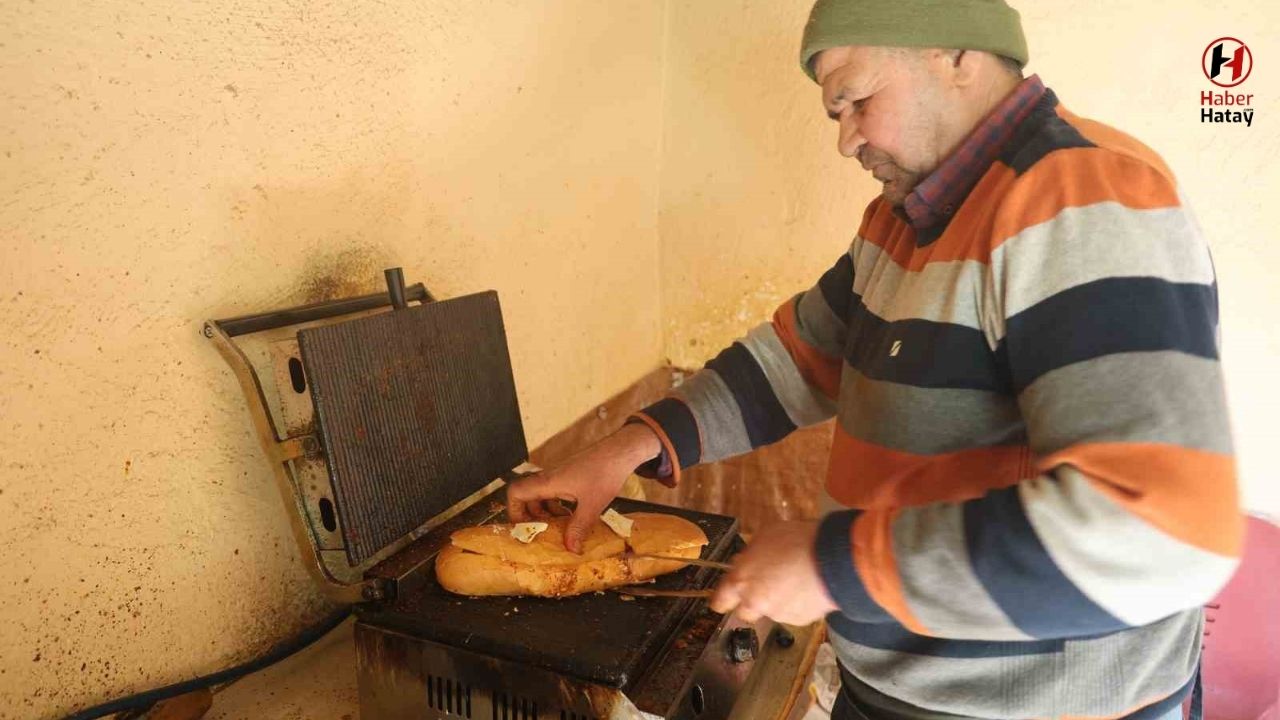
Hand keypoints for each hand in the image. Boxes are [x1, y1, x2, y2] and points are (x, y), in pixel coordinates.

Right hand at [506, 423, 660, 552]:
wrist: (621, 451)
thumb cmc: (604, 473)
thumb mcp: (592, 505)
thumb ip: (578, 527)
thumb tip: (570, 549)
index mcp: (548, 483)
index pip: (515, 492)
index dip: (513, 511)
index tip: (523, 528)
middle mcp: (549, 478)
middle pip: (527, 497)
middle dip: (532, 517)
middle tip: (544, 533)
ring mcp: (559, 476)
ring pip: (542, 496)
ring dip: (546, 513)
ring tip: (560, 528)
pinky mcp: (570, 476)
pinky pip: (555, 493)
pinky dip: (558, 506)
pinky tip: (573, 516)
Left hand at [710, 520, 837, 624]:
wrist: (830, 560)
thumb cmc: (796, 541)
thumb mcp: (765, 536)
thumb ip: (750, 554)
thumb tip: (745, 561)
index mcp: (741, 581)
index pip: (720, 600)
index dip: (722, 600)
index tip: (723, 600)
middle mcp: (755, 602)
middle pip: (744, 612)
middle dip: (751, 602)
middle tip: (763, 587)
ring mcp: (777, 613)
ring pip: (771, 612)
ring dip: (777, 601)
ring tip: (792, 581)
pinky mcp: (798, 620)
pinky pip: (793, 614)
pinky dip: (796, 605)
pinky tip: (805, 588)